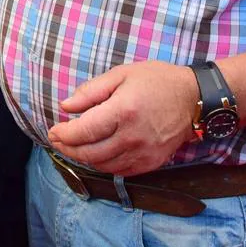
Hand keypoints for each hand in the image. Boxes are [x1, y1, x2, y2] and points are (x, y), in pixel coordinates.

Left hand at [48, 61, 199, 175]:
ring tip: (72, 147)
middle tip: (56, 140)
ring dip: (83, 158)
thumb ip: (91, 91)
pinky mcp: (152, 162)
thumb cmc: (156, 81)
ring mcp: (143, 153)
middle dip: (67, 148)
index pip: (84, 131)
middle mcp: (132, 136)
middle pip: (90, 153)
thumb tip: (66, 106)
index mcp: (123, 111)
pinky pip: (120, 171)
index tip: (53, 131)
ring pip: (103, 165)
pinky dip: (103, 165)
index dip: (64, 134)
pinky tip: (95, 155)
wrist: (193, 98)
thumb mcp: (120, 74)